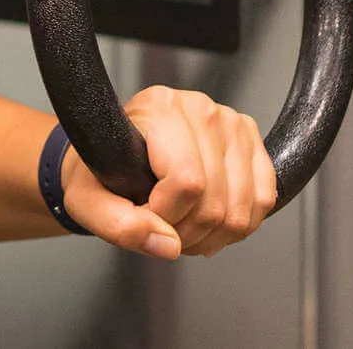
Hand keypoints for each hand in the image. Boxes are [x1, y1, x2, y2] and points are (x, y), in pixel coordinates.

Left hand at [60, 87, 276, 258]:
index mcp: (158, 108)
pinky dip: (240, 225)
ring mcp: (230, 122)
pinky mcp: (251, 141)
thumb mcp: (88, 200)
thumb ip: (118, 224)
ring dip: (215, 235)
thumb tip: (168, 244)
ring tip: (185, 229)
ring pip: (243, 206)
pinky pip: (264, 199)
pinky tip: (211, 222)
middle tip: (165, 231)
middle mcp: (198, 108)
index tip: (147, 217)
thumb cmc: (102, 170)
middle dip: (189, 233)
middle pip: (215, 199)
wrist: (115, 154)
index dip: (168, 216)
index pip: (186, 181)